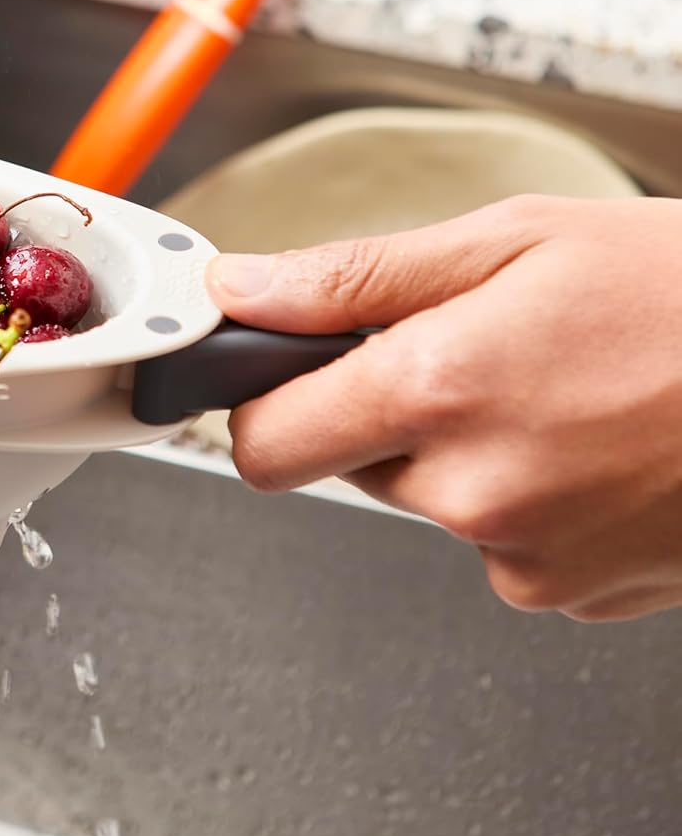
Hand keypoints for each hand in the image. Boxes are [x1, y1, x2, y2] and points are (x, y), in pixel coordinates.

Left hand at [206, 195, 681, 622]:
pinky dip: (527, 501)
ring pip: (433, 504)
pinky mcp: (573, 594)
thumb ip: (353, 277)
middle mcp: (471, 492)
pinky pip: (502, 545)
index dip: (260, 406)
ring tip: (559, 394)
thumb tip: (240, 292)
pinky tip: (594, 449)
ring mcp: (525, 556)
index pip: (262, 444)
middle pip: (350, 468)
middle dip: (385, 415)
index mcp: (437, 391)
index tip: (283, 378)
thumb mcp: (514, 241)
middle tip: (479, 356)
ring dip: (465, 455)